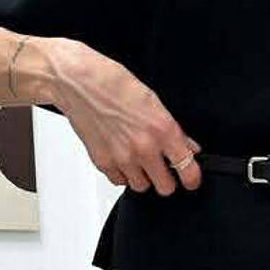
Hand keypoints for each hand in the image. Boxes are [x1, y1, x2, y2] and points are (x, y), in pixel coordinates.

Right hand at [45, 38, 202, 194]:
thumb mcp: (152, 100)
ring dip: (143, 177)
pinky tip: (121, 157)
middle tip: (162, 169)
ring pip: (142, 187)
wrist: (77, 82)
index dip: (192, 178)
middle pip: (165, 187)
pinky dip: (122, 174)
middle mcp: (144, 148)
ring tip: (138, 160)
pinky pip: (119, 181)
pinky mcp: (103, 163)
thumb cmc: (112, 83)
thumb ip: (173, 130)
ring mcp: (122, 158)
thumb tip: (188, 146)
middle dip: (166, 180)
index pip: (187, 169)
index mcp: (161, 129)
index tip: (191, 180)